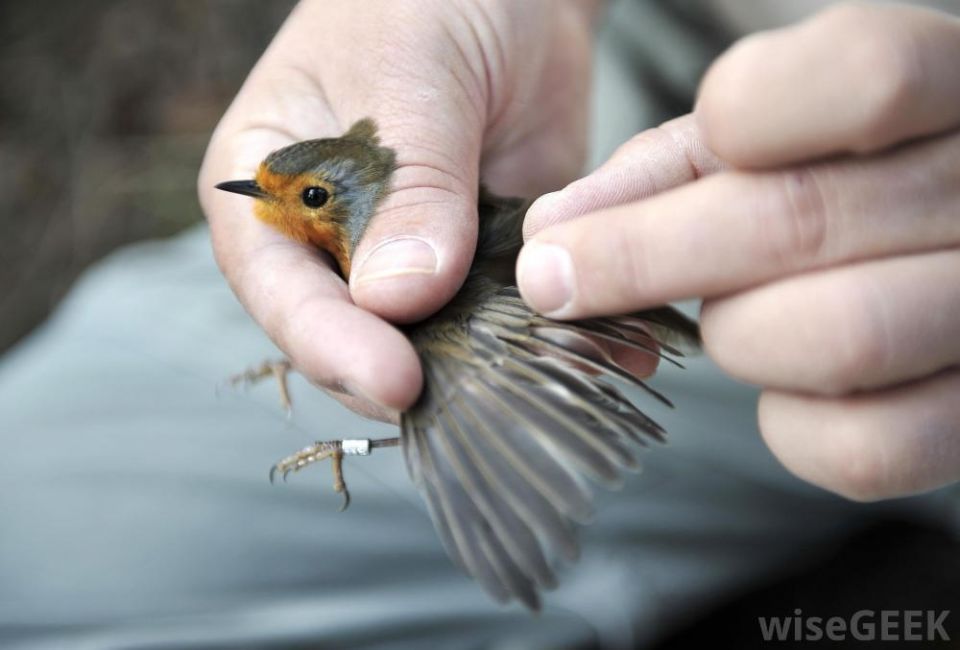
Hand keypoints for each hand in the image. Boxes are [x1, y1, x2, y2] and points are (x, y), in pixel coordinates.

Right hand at [199, 0, 595, 418]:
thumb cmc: (422, 0)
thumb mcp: (411, 78)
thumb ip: (408, 185)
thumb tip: (399, 298)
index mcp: (268, 189)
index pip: (278, 287)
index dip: (330, 343)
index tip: (396, 380)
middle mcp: (329, 241)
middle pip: (354, 335)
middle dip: (415, 373)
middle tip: (481, 399)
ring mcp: (408, 259)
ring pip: (435, 342)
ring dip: (493, 369)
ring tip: (557, 378)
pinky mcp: (479, 263)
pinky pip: (507, 315)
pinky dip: (551, 336)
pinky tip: (604, 349)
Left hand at [518, 3, 959, 500]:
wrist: (942, 243)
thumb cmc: (830, 180)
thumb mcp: (759, 138)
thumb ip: (665, 169)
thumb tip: (552, 235)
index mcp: (949, 87)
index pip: (864, 77)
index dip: (737, 120)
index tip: (639, 166)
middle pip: (805, 220)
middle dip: (642, 259)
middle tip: (560, 280)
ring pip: (839, 338)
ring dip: (735, 337)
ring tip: (725, 321)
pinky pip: (867, 448)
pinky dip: (789, 427)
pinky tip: (780, 384)